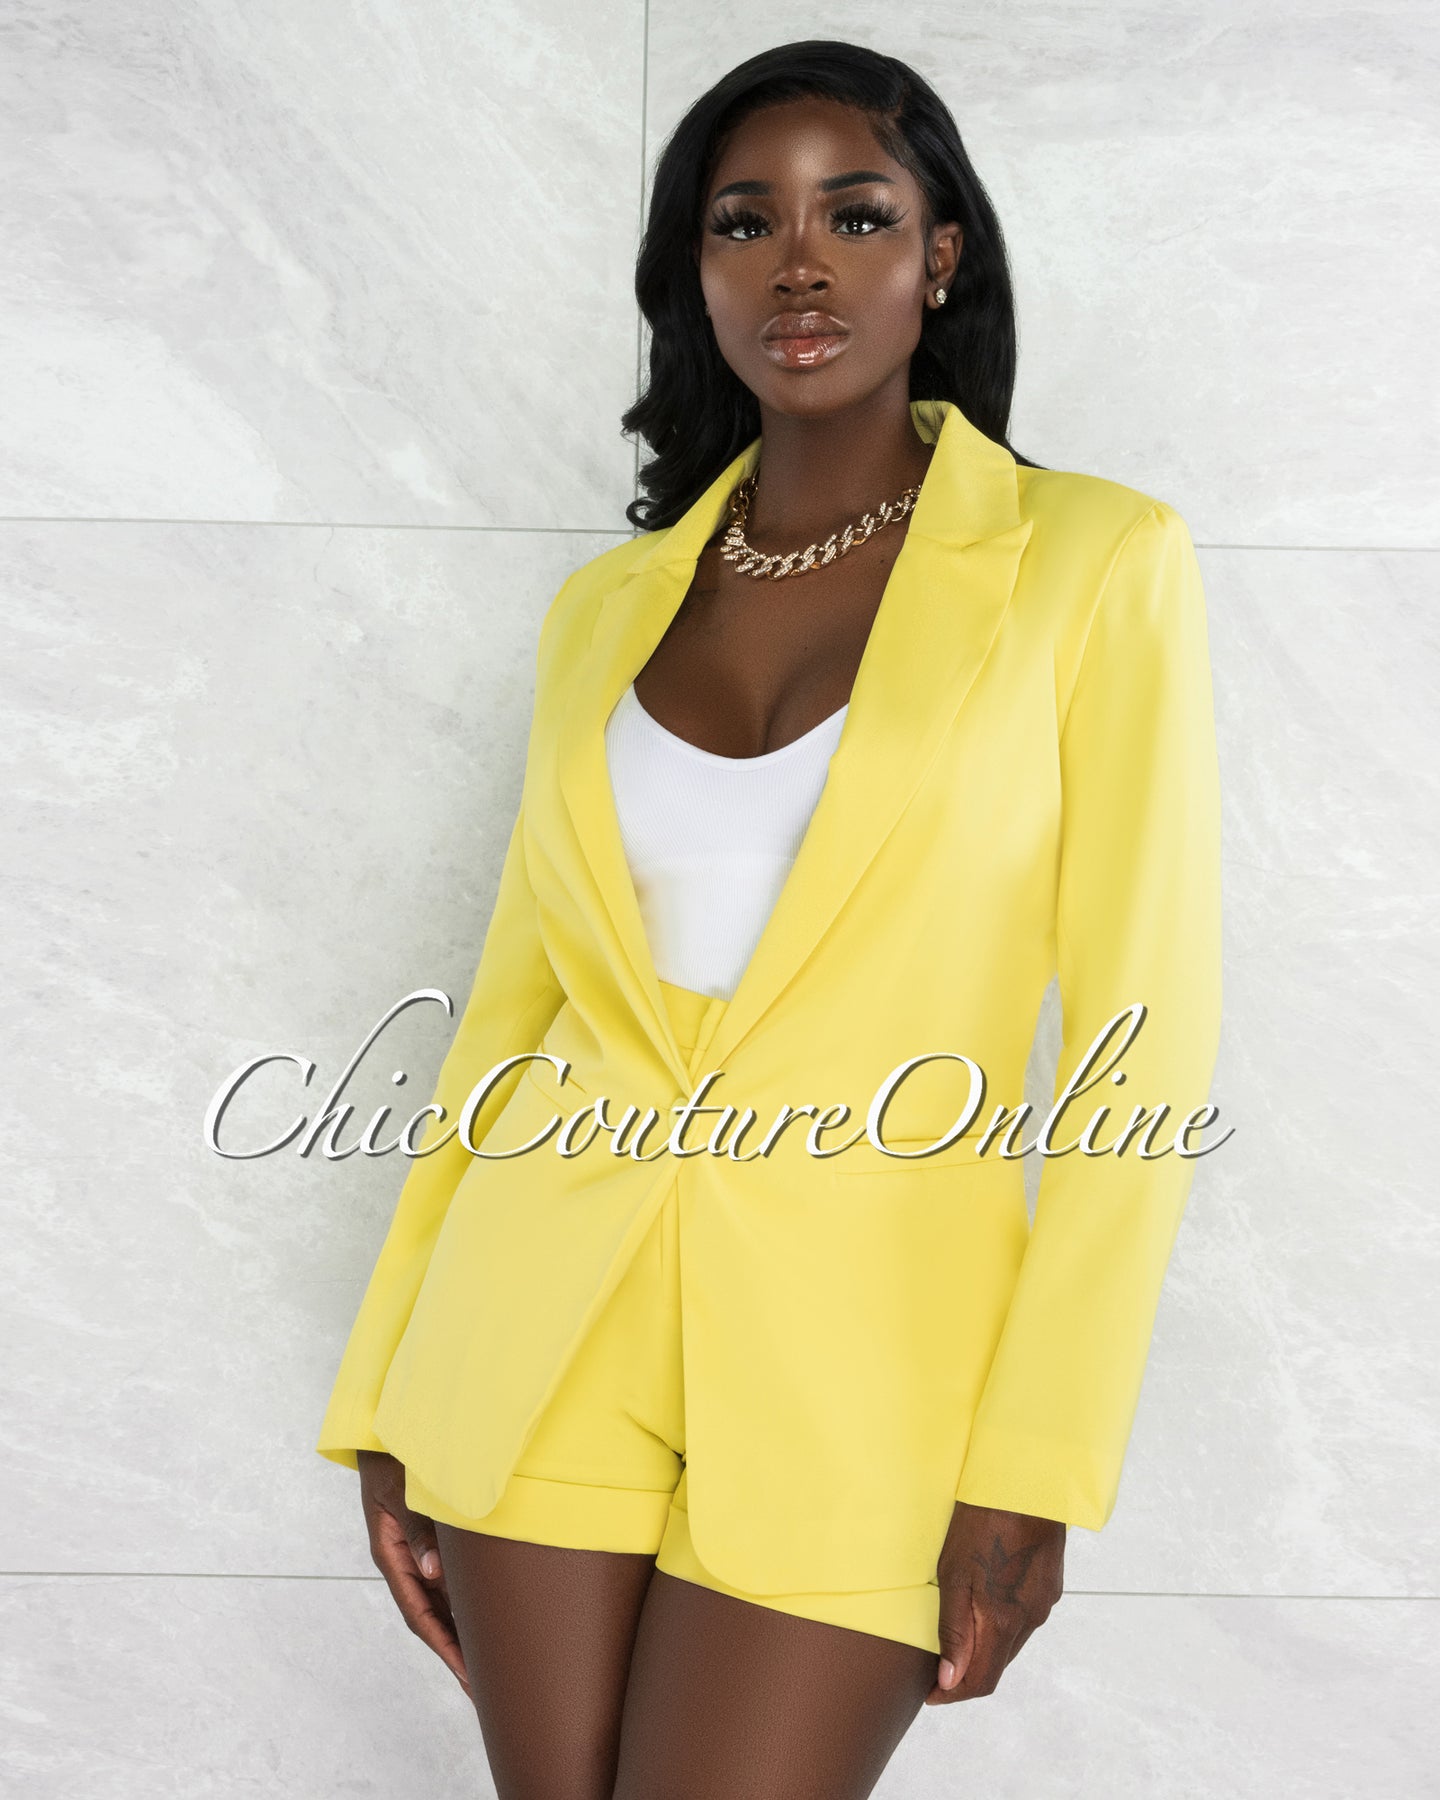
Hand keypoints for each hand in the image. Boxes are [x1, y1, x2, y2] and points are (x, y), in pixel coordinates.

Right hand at [356, 1449, 470, 1696]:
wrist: (387, 1427)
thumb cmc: (393, 1456)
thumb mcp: (399, 1490)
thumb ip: (416, 1528)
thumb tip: (433, 1571)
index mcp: (391, 1555)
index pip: (419, 1614)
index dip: (444, 1647)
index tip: (467, 1676)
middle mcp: (406, 1560)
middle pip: (433, 1617)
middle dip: (458, 1652)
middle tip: (487, 1688)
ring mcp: (419, 1551)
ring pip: (444, 1601)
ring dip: (465, 1630)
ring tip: (493, 1663)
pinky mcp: (433, 1538)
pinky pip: (452, 1577)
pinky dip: (468, 1601)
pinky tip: (489, 1616)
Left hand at [925, 1500, 1064, 1704]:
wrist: (1027, 1480)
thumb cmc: (983, 1521)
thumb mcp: (955, 1573)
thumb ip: (955, 1630)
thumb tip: (950, 1680)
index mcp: (1005, 1621)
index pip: (981, 1681)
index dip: (953, 1695)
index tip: (930, 1694)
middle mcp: (1030, 1619)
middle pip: (997, 1664)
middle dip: (967, 1674)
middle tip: (936, 1667)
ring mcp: (1044, 1601)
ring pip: (1011, 1642)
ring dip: (986, 1648)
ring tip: (956, 1637)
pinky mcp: (1050, 1584)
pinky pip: (1024, 1618)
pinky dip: (1002, 1625)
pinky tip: (985, 1606)